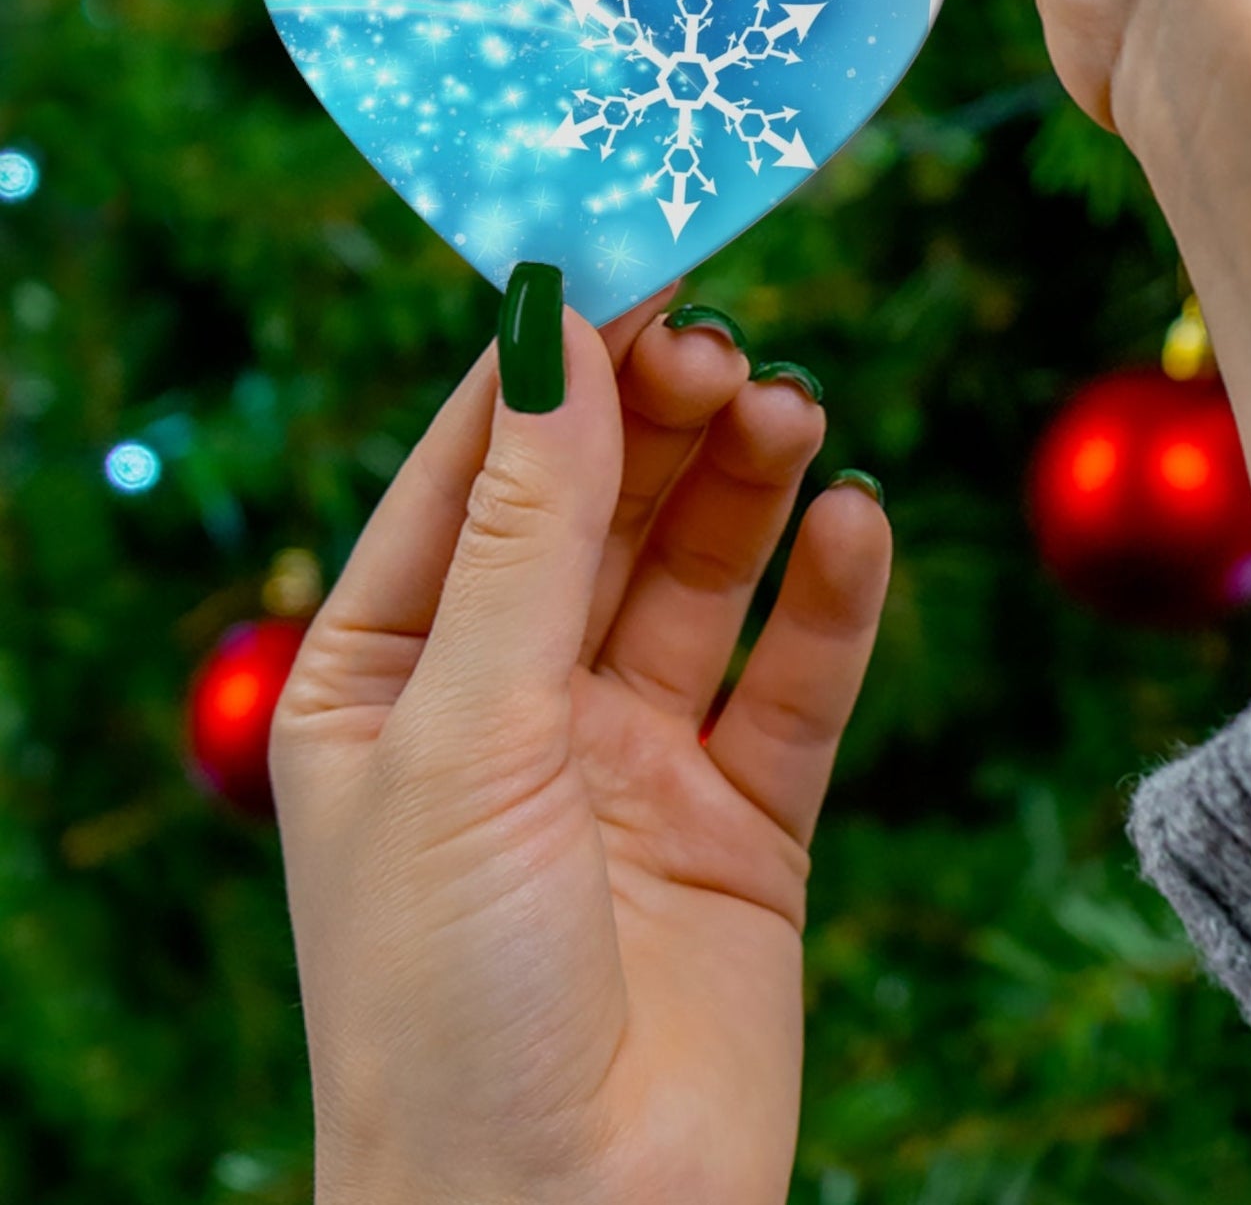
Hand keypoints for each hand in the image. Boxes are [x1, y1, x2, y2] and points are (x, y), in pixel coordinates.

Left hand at [271, 290, 889, 1204]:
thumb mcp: (466, 734)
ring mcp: (631, 758)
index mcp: (389, 676)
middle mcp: (511, 702)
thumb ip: (526, 531)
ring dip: (748, 487)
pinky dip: (831, 599)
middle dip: (660, 420)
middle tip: (726, 348)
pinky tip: (855, 526)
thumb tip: (554, 332)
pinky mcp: (744, 820)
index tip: (630, 255)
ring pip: (702, 575)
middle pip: (601, 508)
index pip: (474, 470)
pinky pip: (795, 680)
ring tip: (793, 413)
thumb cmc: (448, 1000)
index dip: (550, 363)